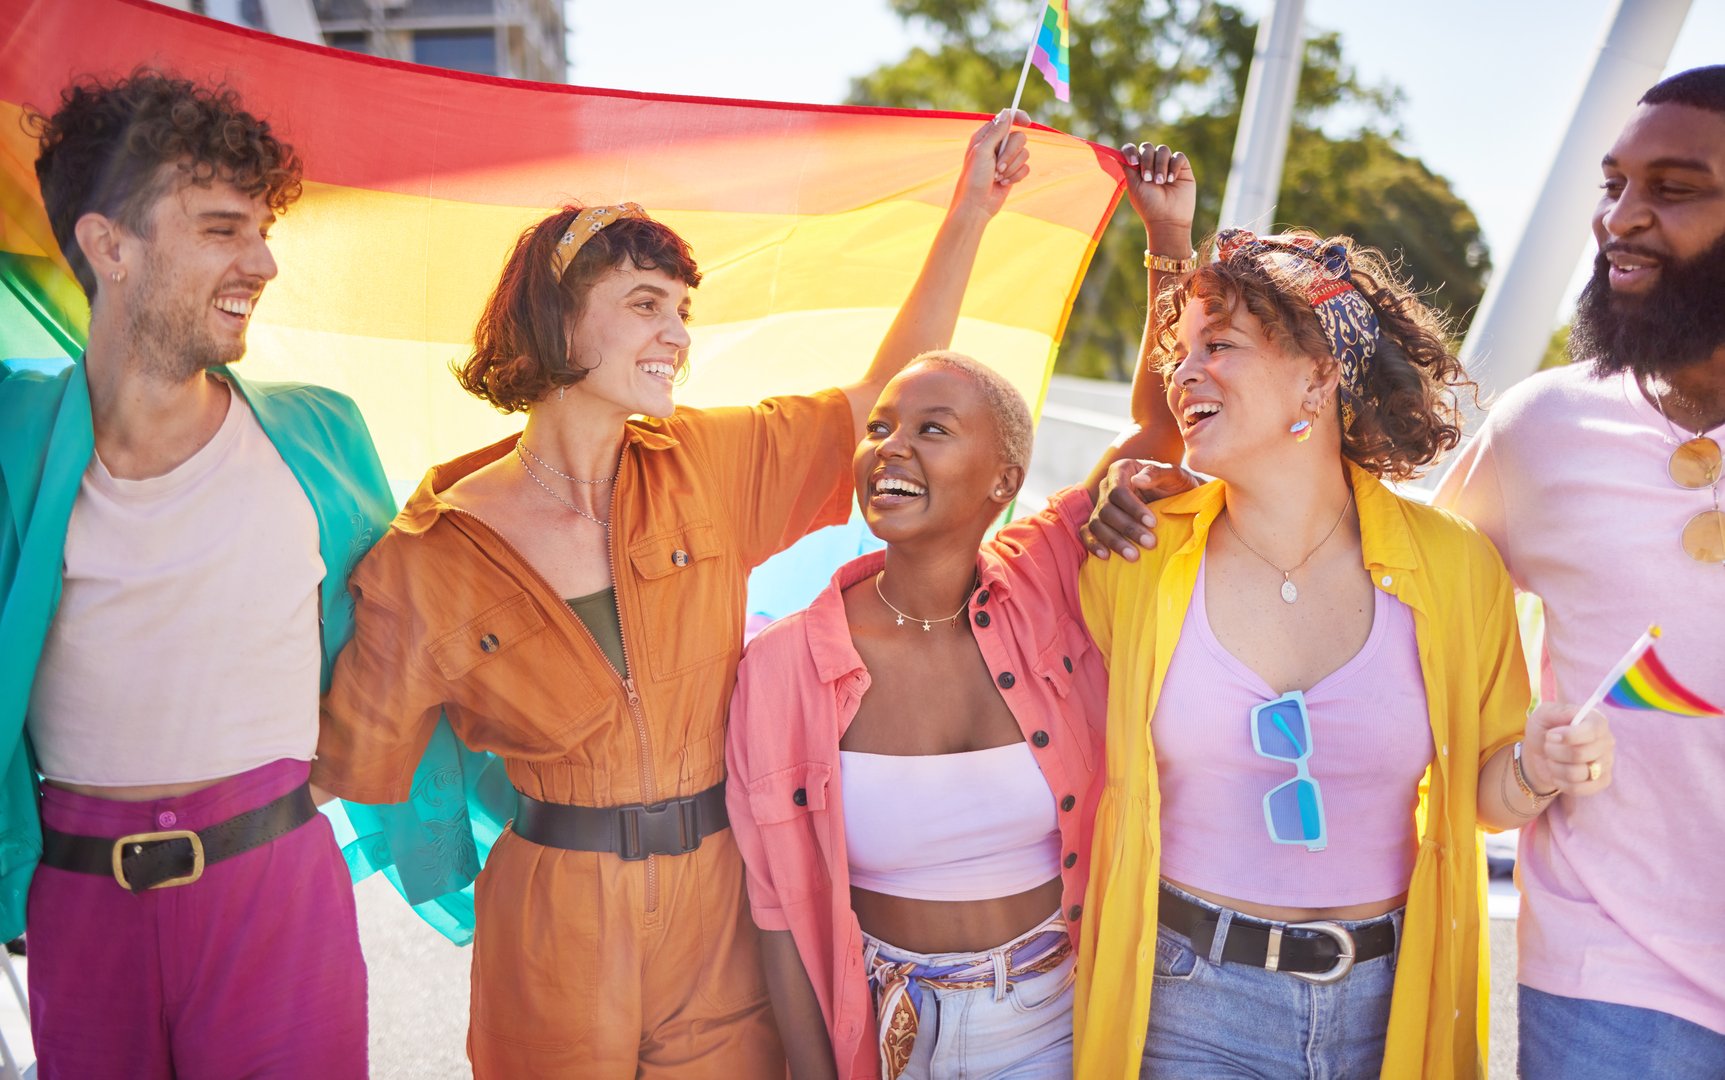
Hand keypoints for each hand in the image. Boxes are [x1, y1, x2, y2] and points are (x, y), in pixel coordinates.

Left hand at [954, 110, 1031, 217]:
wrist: (976, 205)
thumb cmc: (974, 178)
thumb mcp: (982, 152)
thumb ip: (996, 132)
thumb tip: (1007, 113)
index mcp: (986, 137)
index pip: (1005, 119)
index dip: (1017, 117)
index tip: (1027, 122)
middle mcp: (997, 146)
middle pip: (1019, 137)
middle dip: (1011, 153)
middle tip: (998, 166)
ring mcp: (1006, 159)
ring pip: (1024, 153)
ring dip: (1012, 167)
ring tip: (997, 177)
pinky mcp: (1013, 172)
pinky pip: (1026, 168)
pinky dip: (1015, 177)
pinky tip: (1003, 184)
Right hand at [1082, 458, 1200, 559]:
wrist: (1175, 497)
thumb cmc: (1174, 484)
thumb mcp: (1173, 475)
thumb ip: (1157, 473)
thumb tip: (1138, 480)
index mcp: (1121, 470)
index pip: (1118, 491)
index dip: (1133, 508)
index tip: (1152, 523)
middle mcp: (1106, 486)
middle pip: (1107, 509)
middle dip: (1128, 528)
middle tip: (1150, 543)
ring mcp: (1100, 505)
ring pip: (1097, 524)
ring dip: (1114, 541)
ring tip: (1133, 556)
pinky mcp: (1098, 522)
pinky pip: (1087, 533)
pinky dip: (1093, 544)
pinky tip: (1106, 556)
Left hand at [1121, 142, 1194, 250]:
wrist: (1167, 218)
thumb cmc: (1149, 205)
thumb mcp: (1134, 186)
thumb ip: (1127, 167)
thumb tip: (1117, 153)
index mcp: (1137, 168)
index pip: (1132, 150)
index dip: (1131, 151)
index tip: (1133, 162)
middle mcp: (1152, 164)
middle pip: (1147, 147)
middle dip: (1147, 161)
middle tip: (1148, 179)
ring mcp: (1167, 164)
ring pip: (1163, 150)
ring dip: (1160, 165)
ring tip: (1161, 182)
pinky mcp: (1182, 167)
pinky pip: (1178, 156)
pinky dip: (1173, 166)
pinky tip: (1171, 180)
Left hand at [1520, 703, 1613, 796]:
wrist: (1540, 754)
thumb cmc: (1544, 730)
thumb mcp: (1543, 714)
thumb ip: (1557, 711)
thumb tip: (1573, 719)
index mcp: (1596, 721)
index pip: (1592, 730)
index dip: (1569, 736)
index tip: (1551, 735)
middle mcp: (1606, 741)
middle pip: (1580, 754)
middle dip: (1554, 751)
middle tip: (1548, 747)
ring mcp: (1606, 763)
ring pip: (1577, 773)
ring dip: (1555, 767)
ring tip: (1552, 760)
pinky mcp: (1601, 781)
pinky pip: (1579, 789)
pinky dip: (1561, 782)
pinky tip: (1557, 774)